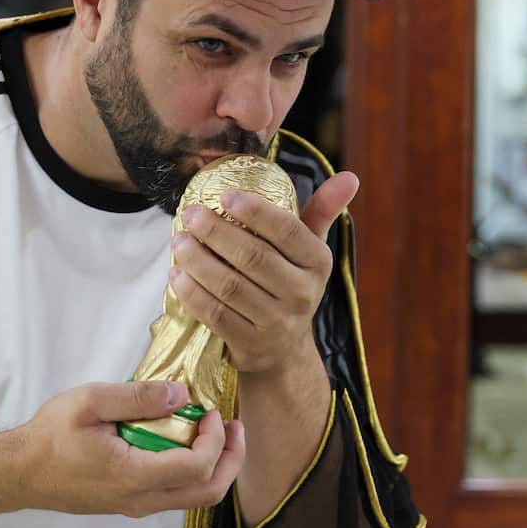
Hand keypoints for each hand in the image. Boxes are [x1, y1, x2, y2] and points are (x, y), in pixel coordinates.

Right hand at [0, 380, 244, 524]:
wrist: (20, 473)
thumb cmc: (51, 435)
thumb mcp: (91, 401)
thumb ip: (137, 397)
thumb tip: (181, 393)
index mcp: (133, 476)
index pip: (197, 467)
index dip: (215, 439)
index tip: (211, 410)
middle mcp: (141, 500)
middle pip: (208, 493)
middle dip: (231, 459)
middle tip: (235, 426)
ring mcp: (137, 506)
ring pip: (195, 498)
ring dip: (216, 466)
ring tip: (217, 432)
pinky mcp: (131, 503)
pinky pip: (177, 494)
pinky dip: (195, 471)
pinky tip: (186, 441)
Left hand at [168, 170, 359, 376]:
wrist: (284, 350)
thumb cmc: (290, 283)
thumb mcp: (308, 250)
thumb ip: (322, 211)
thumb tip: (350, 177)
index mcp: (318, 262)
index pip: (288, 231)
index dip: (256, 211)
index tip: (225, 196)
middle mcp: (303, 293)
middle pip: (253, 257)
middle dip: (216, 232)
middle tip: (191, 214)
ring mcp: (277, 322)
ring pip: (230, 286)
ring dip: (198, 261)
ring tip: (178, 241)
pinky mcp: (251, 344)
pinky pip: (216, 314)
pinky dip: (192, 293)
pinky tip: (176, 275)